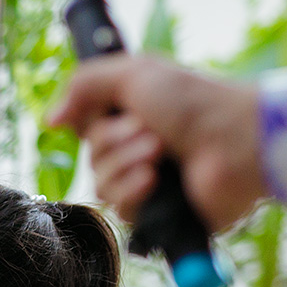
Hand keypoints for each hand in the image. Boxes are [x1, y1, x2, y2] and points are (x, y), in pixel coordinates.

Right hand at [45, 54, 263, 233]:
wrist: (236, 140)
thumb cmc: (194, 101)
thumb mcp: (133, 73)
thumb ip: (83, 85)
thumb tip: (50, 120)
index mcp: (132, 117)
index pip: (85, 128)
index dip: (93, 122)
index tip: (113, 110)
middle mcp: (138, 150)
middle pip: (90, 158)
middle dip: (115, 143)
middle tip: (151, 132)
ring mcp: (148, 184)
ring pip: (101, 186)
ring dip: (126, 165)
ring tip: (160, 154)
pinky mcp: (158, 214)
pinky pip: (120, 211)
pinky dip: (134, 191)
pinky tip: (156, 180)